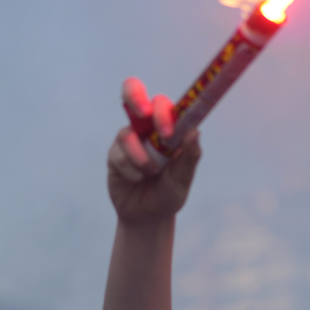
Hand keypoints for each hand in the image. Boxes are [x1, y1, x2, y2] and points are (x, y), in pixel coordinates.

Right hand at [107, 77, 200, 225]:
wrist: (147, 217)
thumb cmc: (169, 194)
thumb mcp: (183, 179)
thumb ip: (189, 157)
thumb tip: (195, 132)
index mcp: (169, 128)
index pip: (164, 104)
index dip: (164, 109)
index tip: (168, 133)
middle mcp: (147, 127)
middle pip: (133, 92)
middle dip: (136, 97)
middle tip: (144, 113)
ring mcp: (129, 138)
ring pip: (127, 134)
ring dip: (140, 156)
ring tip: (150, 173)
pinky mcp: (115, 153)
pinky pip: (118, 154)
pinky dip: (131, 169)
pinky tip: (136, 179)